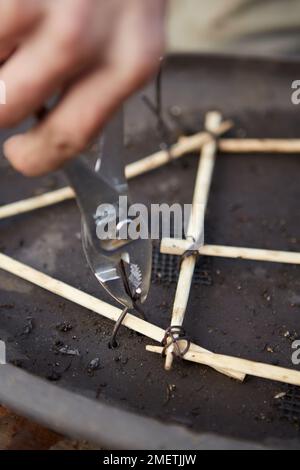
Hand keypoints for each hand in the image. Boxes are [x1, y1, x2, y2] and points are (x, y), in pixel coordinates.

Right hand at [0, 0, 165, 175]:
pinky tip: (14, 14)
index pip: (71, 137)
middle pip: (7, 109)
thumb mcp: (131, 33)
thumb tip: (50, 116)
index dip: (35, 156)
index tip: (21, 154)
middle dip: (2, 103)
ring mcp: (46, 14)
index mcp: (130, 63)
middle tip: (8, 87)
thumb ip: (98, 79)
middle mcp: (88, 40)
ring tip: (15, 42)